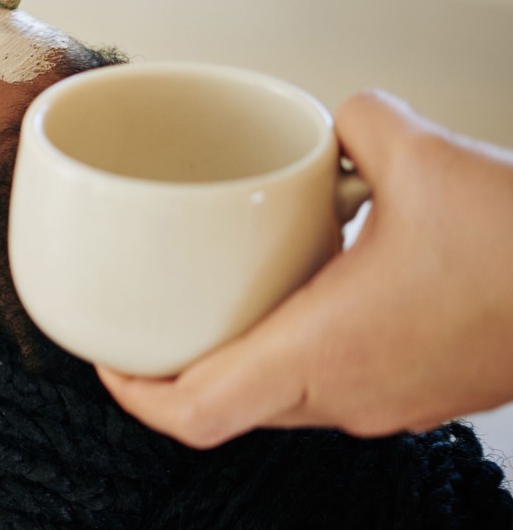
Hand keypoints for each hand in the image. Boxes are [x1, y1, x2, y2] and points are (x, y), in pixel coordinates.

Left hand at [98, 90, 512, 447]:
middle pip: (226, 409)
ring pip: (281, 401)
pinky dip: (297, 355)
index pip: (193, 412)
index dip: (131, 392)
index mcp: (320, 354)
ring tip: (210, 304)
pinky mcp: (426, 395)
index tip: (105, 353)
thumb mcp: (421, 153)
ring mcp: (390, 408)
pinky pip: (336, 388)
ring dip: (238, 362)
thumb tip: (331, 117)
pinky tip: (302, 297)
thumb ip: (352, 123)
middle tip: (143, 321)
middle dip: (174, 372)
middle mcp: (346, 398)